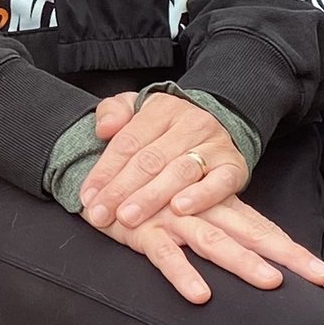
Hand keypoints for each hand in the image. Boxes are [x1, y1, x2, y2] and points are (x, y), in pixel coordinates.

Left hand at [79, 88, 247, 229]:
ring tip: (129, 217)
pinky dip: (200, 197)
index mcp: (162, 109)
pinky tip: (179, 209)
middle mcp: (190, 124)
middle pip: (150, 160)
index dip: (105, 171)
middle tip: (101, 214)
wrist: (221, 121)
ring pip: (179, 172)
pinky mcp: (234, 166)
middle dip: (122, 190)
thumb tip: (103, 129)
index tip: (88, 197)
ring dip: (152, 198)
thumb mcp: (137, 107)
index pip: (128, 142)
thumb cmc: (168, 126)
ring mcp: (214, 145)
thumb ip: (114, 112)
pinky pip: (219, 183)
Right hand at [108, 190, 323, 306]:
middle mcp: (202, 212)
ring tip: (272, 283)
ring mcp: (173, 221)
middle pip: (252, 234)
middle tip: (320, 277)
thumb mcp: (181, 201)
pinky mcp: (143, 232)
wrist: (94, 174)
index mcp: (216, 205)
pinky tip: (201, 295)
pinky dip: (183, 274)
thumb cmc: (144, 192)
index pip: (262, 228)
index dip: (292, 251)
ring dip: (243, 263)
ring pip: (215, 243)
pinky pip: (165, 256)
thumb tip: (245, 247)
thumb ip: (210, 216)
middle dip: (287, 257)